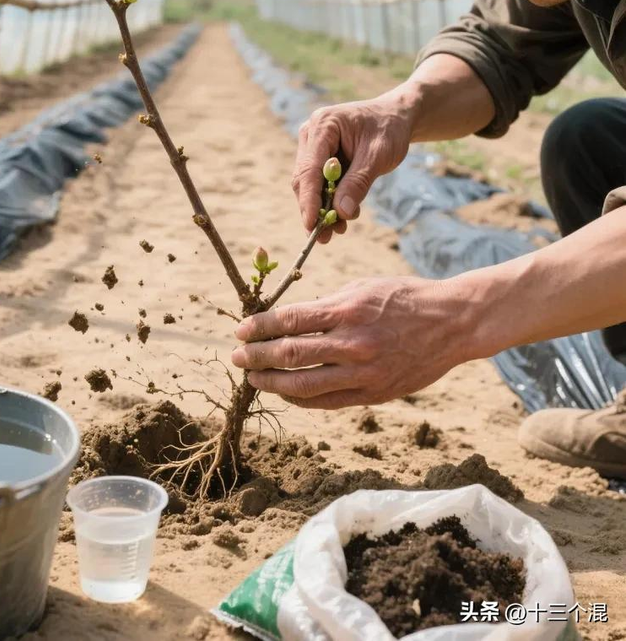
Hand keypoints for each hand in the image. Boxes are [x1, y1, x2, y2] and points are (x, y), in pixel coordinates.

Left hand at [230, 277, 471, 408]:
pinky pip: (328, 401)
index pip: (289, 320)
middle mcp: (353, 343)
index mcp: (347, 309)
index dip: (259, 327)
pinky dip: (301, 399)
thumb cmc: (404, 297)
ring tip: (253, 378)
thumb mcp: (363, 287)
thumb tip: (288, 320)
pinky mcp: (374, 393)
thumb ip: (326, 305)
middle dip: (256, 357)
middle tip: (237, 357)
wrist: (453, 323)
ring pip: (304, 385)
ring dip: (271, 383)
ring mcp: (364, 373)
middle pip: (290, 354)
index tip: (241, 330)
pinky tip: (285, 392)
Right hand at [293, 97, 412, 242]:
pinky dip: (328, 202)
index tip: (311, 225)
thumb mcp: (379, 156)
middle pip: (304, 179)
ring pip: (309, 185)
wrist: (395, 117)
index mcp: (323, 125)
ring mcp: (312, 146)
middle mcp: (311, 134)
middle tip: (324, 237)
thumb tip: (341, 212)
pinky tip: (340, 218)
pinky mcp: (318, 157)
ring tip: (336, 231)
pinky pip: (319, 184)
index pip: (309, 168)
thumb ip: (358, 182)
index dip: (309, 199)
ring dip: (321, 209)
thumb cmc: (389, 130)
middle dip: (313, 209)